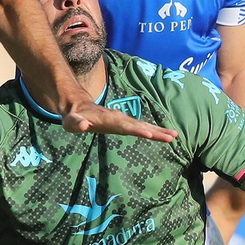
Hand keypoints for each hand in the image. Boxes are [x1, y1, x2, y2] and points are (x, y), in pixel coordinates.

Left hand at [61, 99, 176, 142]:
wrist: (79, 106)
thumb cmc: (73, 117)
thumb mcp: (70, 122)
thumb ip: (75, 123)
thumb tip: (82, 125)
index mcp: (108, 120)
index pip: (124, 126)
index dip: (136, 130)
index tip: (149, 135)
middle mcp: (119, 118)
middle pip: (139, 126)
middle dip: (155, 132)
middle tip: (171, 137)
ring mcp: (123, 120)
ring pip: (143, 126)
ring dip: (158, 131)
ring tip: (174, 136)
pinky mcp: (125, 124)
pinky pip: (142, 127)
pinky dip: (154, 131)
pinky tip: (165, 135)